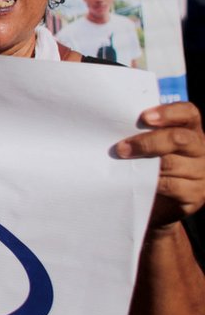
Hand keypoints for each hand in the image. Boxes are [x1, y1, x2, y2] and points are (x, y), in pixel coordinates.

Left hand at [115, 102, 204, 229]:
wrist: (156, 202)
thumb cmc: (148, 163)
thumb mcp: (149, 144)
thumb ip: (143, 131)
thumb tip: (117, 121)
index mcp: (190, 129)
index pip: (188, 113)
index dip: (168, 113)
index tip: (144, 117)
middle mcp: (200, 148)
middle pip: (179, 138)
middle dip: (147, 142)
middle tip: (121, 148)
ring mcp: (201, 172)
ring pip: (172, 164)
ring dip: (144, 164)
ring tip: (123, 165)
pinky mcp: (196, 194)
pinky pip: (171, 186)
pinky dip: (152, 183)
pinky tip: (137, 181)